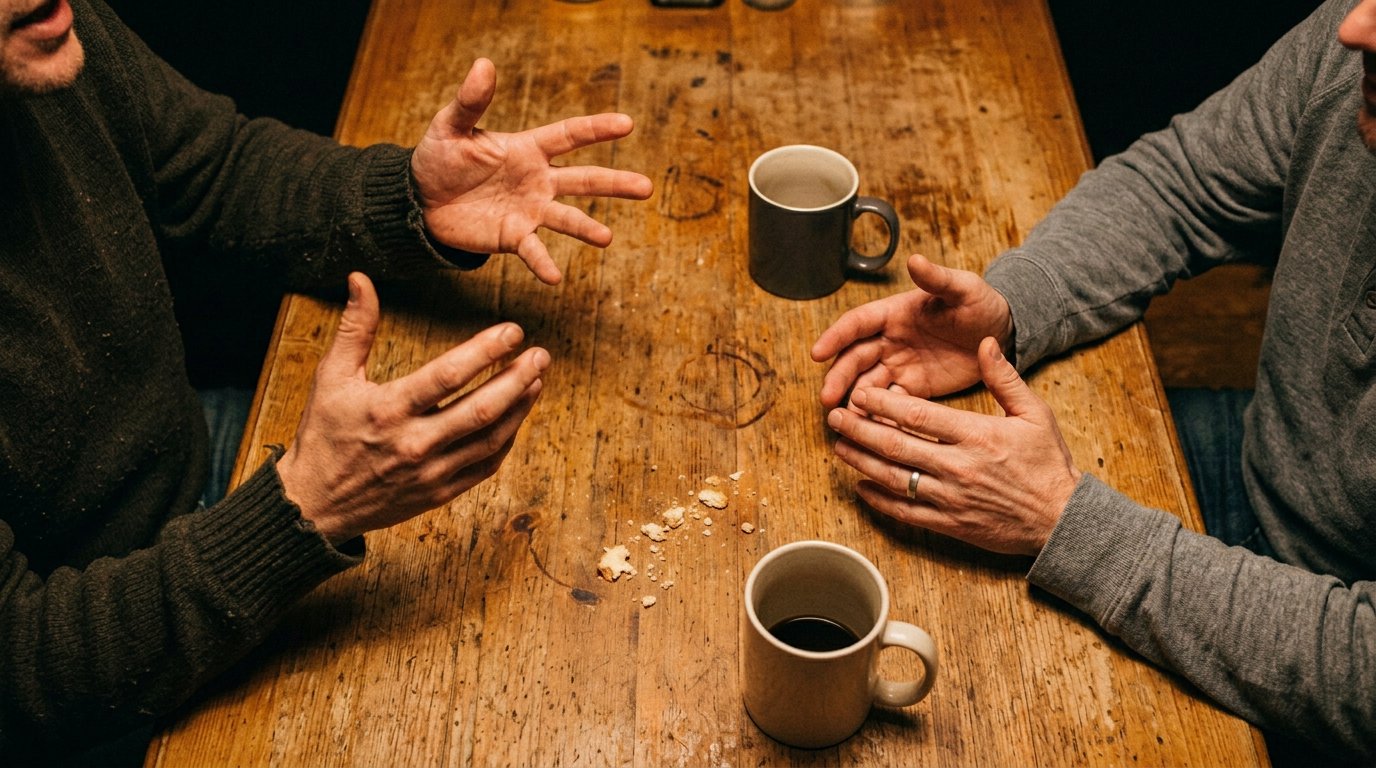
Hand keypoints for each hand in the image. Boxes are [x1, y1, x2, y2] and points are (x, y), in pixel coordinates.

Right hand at [277, 272, 548, 543]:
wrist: (314, 506)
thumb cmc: (324, 436)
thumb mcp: (330, 378)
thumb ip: (355, 329)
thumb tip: (361, 279)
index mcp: (388, 411)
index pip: (448, 376)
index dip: (485, 351)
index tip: (513, 331)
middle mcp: (414, 444)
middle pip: (480, 410)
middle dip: (517, 379)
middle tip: (541, 355)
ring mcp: (430, 472)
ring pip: (490, 439)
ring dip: (519, 407)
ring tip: (537, 379)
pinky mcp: (439, 493)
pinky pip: (484, 466)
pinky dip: (506, 439)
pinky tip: (516, 415)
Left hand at [411, 58, 653, 284]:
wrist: (421, 200)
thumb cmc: (439, 158)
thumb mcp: (451, 126)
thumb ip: (470, 101)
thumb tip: (483, 64)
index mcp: (529, 149)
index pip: (569, 136)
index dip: (597, 129)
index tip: (627, 124)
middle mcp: (538, 180)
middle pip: (584, 180)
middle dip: (615, 183)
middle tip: (646, 188)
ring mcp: (530, 210)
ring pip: (567, 219)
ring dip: (587, 228)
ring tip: (606, 238)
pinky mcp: (513, 237)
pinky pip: (533, 250)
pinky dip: (543, 263)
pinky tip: (555, 277)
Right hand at [811, 254, 1014, 407]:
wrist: (1001, 333)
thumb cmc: (980, 305)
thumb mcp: (963, 288)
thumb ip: (937, 278)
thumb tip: (915, 259)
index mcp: (894, 313)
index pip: (857, 324)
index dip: (836, 337)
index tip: (817, 353)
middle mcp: (889, 340)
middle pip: (854, 359)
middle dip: (839, 378)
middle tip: (826, 399)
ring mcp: (899, 365)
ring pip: (867, 384)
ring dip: (853, 400)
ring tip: (844, 421)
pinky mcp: (913, 387)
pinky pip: (889, 403)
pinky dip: (877, 415)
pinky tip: (869, 430)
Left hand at [825, 337, 1080, 555]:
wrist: (1061, 519)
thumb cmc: (1048, 464)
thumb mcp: (1034, 413)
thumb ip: (1005, 378)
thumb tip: (985, 343)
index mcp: (976, 435)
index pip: (918, 415)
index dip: (883, 403)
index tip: (861, 393)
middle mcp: (958, 466)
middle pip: (896, 446)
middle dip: (859, 429)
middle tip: (834, 416)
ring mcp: (950, 498)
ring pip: (894, 478)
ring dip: (861, 461)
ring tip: (838, 446)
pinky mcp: (949, 523)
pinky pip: (905, 512)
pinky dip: (879, 500)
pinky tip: (861, 487)